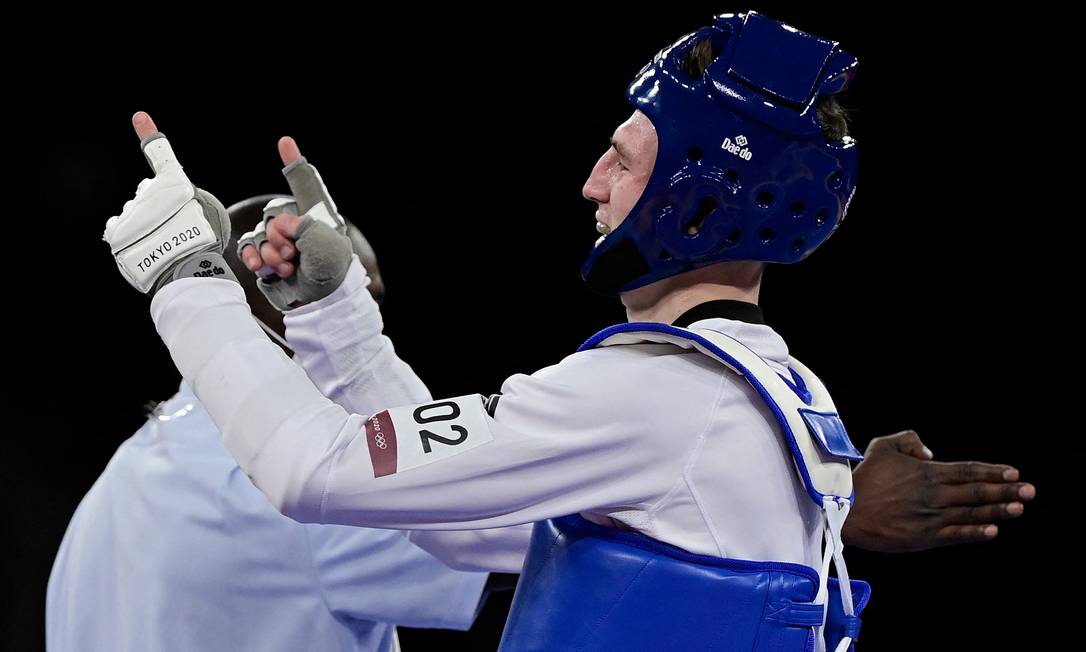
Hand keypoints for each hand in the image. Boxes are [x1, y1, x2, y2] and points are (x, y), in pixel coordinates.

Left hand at [103, 112, 233, 293]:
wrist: (186, 271)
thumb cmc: (204, 246)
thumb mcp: (211, 215)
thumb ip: (189, 203)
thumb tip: (173, 206)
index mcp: (175, 185)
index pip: (160, 154)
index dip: (148, 133)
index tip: (139, 117)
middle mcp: (149, 193)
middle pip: (147, 192)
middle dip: (155, 205)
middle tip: (172, 227)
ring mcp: (130, 213)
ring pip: (133, 212)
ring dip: (143, 224)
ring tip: (160, 244)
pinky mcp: (116, 233)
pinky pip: (118, 229)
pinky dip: (127, 237)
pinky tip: (143, 248)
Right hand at [236, 137, 351, 310]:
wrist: (321, 304)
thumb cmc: (332, 274)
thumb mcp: (325, 246)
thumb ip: (302, 227)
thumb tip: (280, 227)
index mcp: (317, 217)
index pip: (305, 185)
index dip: (294, 163)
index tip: (286, 143)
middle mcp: (298, 226)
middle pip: (273, 215)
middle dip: (279, 236)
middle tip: (292, 255)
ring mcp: (281, 242)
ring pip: (259, 234)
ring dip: (269, 252)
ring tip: (285, 268)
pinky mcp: (268, 259)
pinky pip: (249, 248)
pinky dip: (253, 257)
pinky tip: (261, 267)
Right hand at [844, 430, 1035, 551]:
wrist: (845, 509)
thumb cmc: (863, 477)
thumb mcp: (881, 446)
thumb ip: (908, 440)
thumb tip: (929, 451)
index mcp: (926, 472)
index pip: (967, 470)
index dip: (992, 471)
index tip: (1014, 472)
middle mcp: (933, 494)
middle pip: (976, 491)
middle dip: (1005, 490)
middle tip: (1030, 490)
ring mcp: (930, 517)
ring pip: (971, 513)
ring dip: (997, 511)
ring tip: (1019, 508)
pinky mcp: (923, 537)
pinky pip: (955, 535)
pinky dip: (975, 533)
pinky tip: (992, 531)